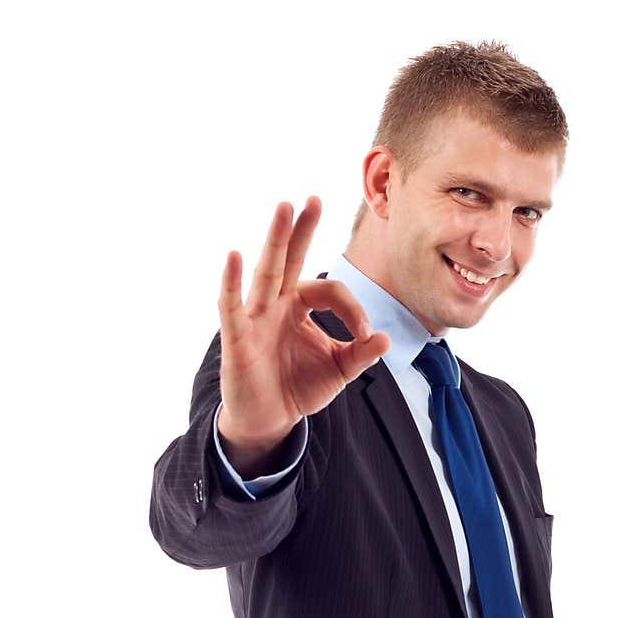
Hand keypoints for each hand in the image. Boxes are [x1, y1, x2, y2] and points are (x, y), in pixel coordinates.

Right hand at [217, 197, 389, 450]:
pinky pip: (233, 305)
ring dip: (275, 240)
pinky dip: (231, 281)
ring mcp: (255, 317)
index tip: (366, 335)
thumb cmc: (298, 387)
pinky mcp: (237, 337)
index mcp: (300, 305)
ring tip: (284, 209)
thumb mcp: (338, 371)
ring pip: (267, 272)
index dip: (354, 309)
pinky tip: (233, 256)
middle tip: (314, 198)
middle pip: (290, 259)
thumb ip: (360, 354)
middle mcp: (276, 303)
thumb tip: (386, 339)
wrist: (269, 419)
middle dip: (301, 229)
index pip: (331, 291)